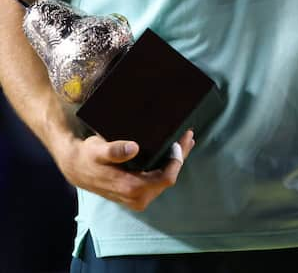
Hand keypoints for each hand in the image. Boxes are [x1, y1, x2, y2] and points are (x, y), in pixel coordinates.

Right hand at [54, 129, 194, 211]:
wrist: (75, 167)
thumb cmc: (87, 157)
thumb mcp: (97, 151)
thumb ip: (114, 151)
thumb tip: (133, 149)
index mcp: (131, 189)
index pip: (166, 177)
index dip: (178, 159)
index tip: (183, 138)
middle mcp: (137, 197)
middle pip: (169, 177)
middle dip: (180, 156)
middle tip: (187, 134)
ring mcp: (137, 197)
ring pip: (165, 178)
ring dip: (175, 160)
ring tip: (183, 140)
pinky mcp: (136, 193)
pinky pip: (158, 179)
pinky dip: (167, 164)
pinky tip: (171, 151)